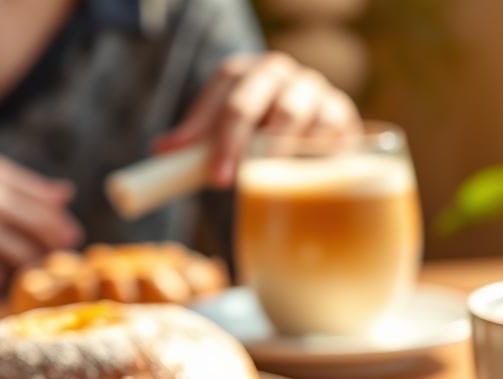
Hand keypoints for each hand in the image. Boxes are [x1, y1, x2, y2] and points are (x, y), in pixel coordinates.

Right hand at [0, 155, 82, 290]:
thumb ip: (25, 185)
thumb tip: (67, 193)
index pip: (46, 202)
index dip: (62, 222)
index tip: (71, 234)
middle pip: (43, 230)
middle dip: (56, 244)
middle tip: (60, 252)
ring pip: (26, 257)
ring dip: (29, 263)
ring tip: (25, 263)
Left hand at [156, 52, 360, 186]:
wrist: (321, 150)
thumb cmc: (264, 143)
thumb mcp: (228, 142)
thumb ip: (197, 145)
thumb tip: (161, 150)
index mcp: (247, 74)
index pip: (224, 84)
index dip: (206, 122)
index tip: (203, 167)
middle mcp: (280, 73)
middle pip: (254, 93)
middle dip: (234, 138)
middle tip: (223, 181)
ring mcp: (313, 88)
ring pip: (291, 111)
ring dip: (272, 149)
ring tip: (261, 179)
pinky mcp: (341, 111)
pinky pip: (325, 129)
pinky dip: (308, 153)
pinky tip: (297, 175)